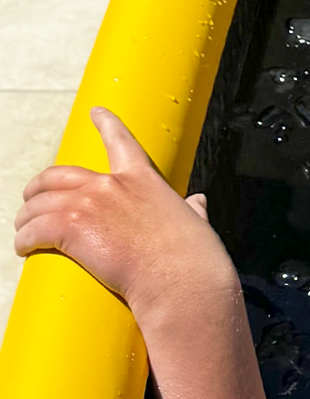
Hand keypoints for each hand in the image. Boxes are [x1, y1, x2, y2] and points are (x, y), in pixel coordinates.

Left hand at [13, 108, 234, 319]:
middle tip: (32, 198)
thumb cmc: (195, 263)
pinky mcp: (69, 229)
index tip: (97, 113)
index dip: (107, 124)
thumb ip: (194, 211)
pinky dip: (24, 239)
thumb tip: (198, 202)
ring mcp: (87, 205)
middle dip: (39, 186)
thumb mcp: (198, 227)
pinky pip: (32, 230)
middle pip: (58, 176)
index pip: (121, 142)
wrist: (182, 286)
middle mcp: (110, 186)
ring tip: (24, 231)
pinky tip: (23, 248)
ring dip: (27, 218)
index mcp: (143, 181)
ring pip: (39, 205)